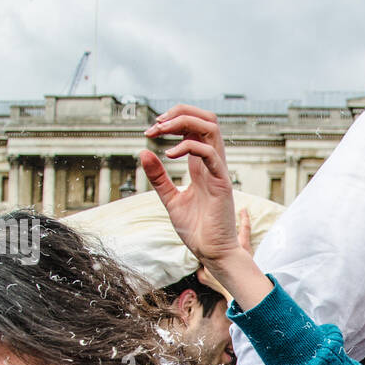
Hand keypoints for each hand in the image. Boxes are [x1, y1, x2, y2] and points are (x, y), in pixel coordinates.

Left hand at [142, 105, 270, 309]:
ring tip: (161, 130)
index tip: (151, 131)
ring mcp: (218, 171)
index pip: (194, 128)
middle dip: (180, 112)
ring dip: (184, 121)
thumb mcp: (170, 198)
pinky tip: (169, 155)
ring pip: (211, 127)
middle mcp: (212, 164)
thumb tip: (143, 152)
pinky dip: (188, 146)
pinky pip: (210, 153)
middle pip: (207, 119)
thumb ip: (159, 177)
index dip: (172, 121)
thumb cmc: (197, 230)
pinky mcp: (221, 183)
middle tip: (156, 124)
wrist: (212, 252)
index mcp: (201, 166)